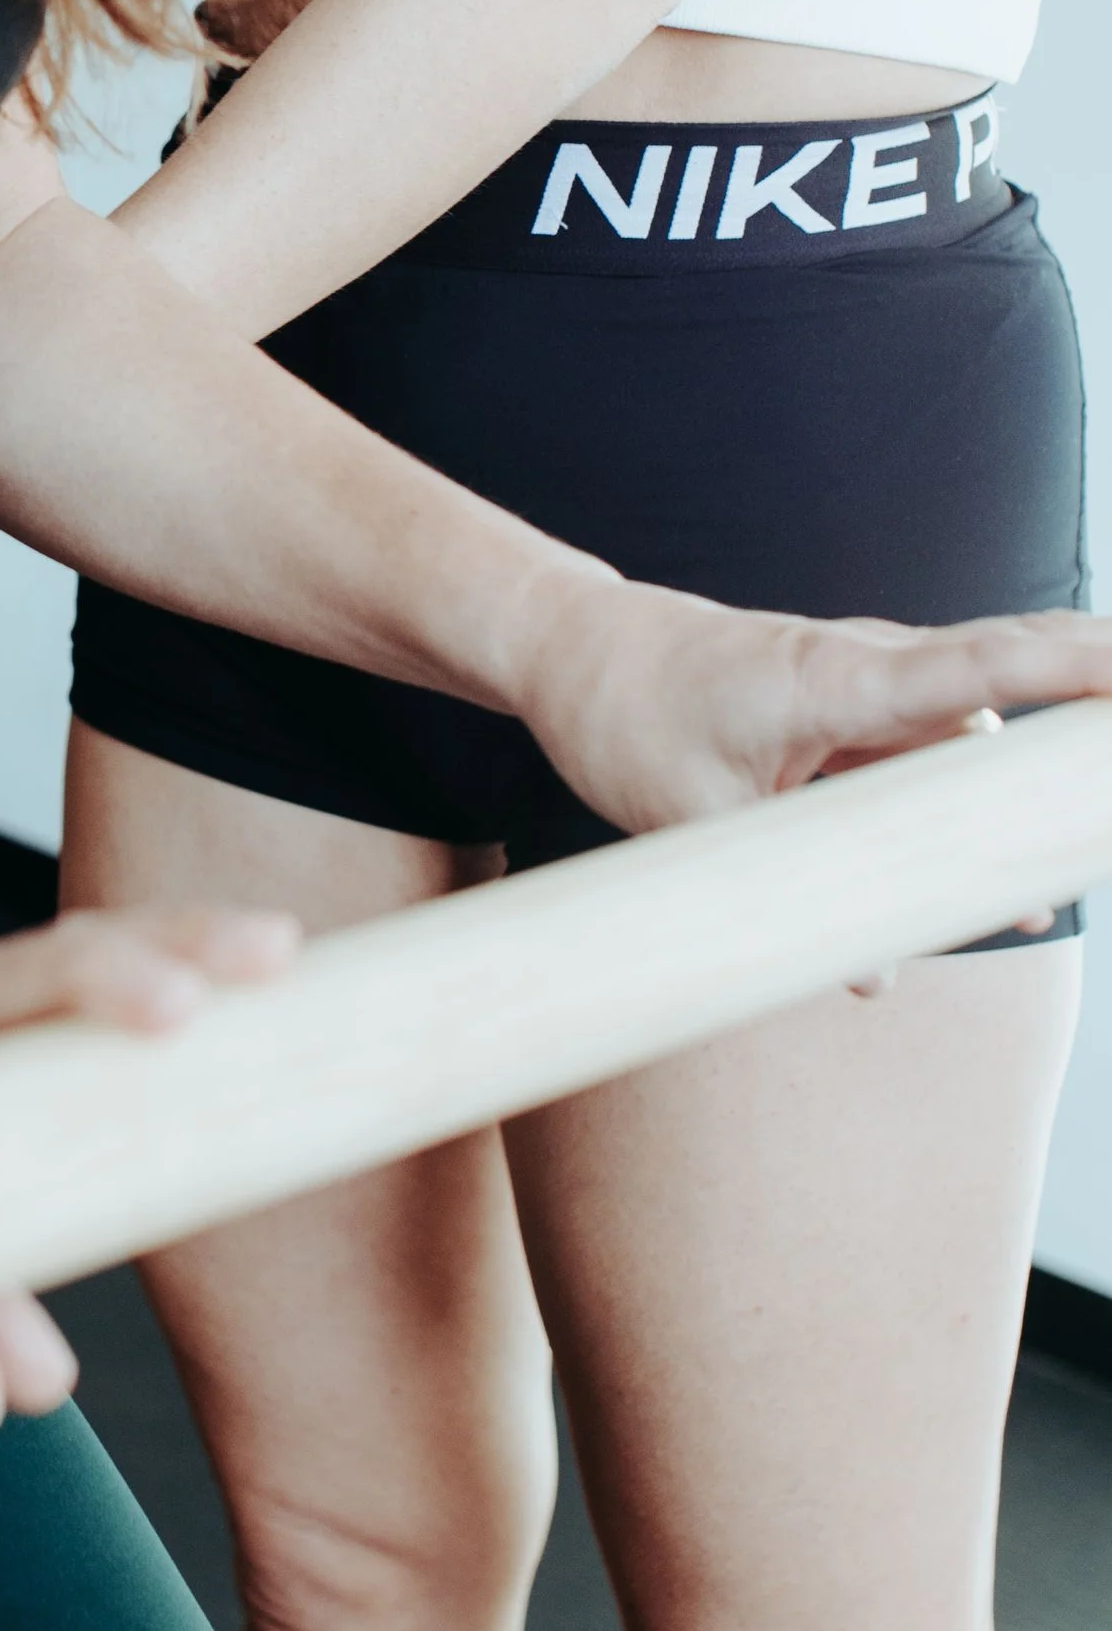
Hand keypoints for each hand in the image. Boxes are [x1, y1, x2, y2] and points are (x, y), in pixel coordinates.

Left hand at [509, 570, 1111, 940]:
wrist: (570, 648)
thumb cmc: (625, 717)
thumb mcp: (691, 819)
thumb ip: (788, 898)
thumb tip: (875, 982)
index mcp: (833, 679)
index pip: (976, 668)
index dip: (1065, 670)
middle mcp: (867, 667)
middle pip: (1009, 676)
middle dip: (1096, 696)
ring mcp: (865, 683)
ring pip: (972, 735)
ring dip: (1028, 785)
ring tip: (1058, 884)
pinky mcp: (851, 709)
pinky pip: (932, 752)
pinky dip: (971, 799)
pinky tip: (1001, 887)